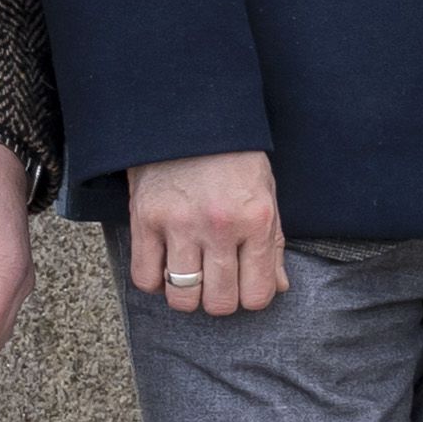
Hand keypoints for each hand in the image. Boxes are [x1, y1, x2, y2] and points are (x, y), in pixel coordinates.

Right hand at [129, 149, 282, 317]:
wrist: (190, 118)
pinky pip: (145, 277)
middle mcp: (219, 227)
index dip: (251, 297)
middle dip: (220, 300)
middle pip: (219, 303)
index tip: (244, 286)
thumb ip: (272, 244)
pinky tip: (165, 266)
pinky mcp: (145, 219)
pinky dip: (155, 282)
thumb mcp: (265, 195)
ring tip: (191, 276)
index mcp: (255, 220)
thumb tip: (277, 287)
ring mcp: (179, 225)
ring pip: (182, 297)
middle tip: (217, 282)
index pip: (257, 294)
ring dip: (187, 295)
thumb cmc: (233, 158)